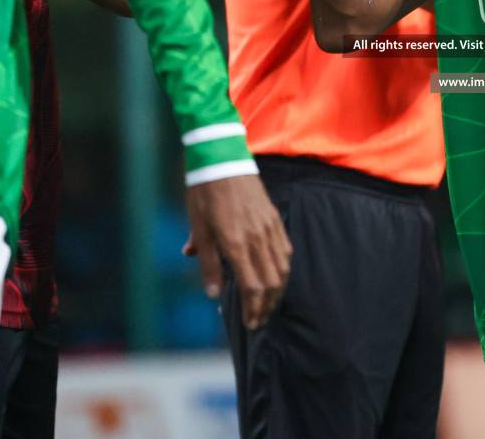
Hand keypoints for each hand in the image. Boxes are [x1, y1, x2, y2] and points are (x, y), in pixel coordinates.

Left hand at [183, 174, 291, 328]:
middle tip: (258, 320)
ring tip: (268, 304)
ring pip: (282, 268)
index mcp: (235, 244)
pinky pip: (285, 249)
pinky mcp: (274, 218)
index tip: (250, 323)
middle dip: (266, 306)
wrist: (223, 160)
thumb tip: (213, 293)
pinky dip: (283, 268)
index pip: (252, 287)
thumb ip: (207, 263)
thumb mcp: (199, 229)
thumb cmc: (205, 194)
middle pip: (271, 283)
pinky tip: (277, 276)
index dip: (253, 309)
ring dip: (277, 291)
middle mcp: (256, 238)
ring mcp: (269, 228)